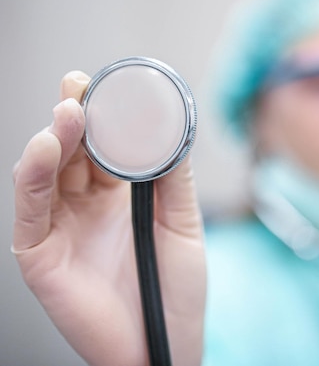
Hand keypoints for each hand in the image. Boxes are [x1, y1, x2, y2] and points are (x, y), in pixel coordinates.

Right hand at [12, 71, 206, 365]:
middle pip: (70, 151)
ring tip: (68, 112)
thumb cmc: (176, 287)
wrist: (166, 342)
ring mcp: (62, 227)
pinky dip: (32, 178)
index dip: (102, 114)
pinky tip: (44, 149)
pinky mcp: (41, 255)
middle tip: (79, 87)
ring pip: (46, 173)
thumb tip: (173, 128)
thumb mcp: (182, 224)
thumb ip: (173, 179)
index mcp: (120, 195)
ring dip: (53, 139)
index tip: (105, 84)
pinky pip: (30, 212)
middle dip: (73, 116)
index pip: (103, 145)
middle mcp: (86, 205)